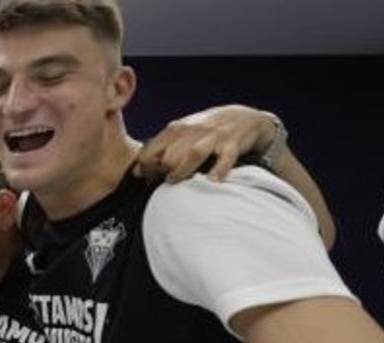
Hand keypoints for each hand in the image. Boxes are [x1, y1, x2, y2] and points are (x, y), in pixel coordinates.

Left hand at [135, 105, 279, 182]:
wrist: (246, 118)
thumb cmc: (207, 131)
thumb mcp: (183, 134)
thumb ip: (161, 149)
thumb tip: (137, 170)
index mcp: (176, 130)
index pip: (150, 152)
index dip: (145, 169)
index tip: (148, 180)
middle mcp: (192, 131)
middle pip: (168, 157)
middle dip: (163, 172)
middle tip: (165, 183)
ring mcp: (212, 137)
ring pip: (191, 155)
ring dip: (181, 170)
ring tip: (175, 182)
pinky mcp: (232, 143)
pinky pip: (224, 158)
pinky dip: (219, 169)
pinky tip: (212, 181)